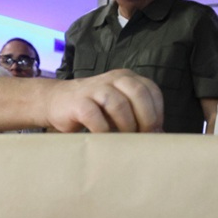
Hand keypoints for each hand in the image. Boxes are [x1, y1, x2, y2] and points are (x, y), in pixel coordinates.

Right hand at [47, 69, 162, 132]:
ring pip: (118, 103)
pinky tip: (105, 138)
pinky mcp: (78, 102)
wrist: (57, 101)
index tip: (154, 131)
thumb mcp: (119, 107)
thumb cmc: (95, 109)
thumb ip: (137, 115)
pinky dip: (103, 131)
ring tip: (124, 139)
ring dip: (126, 125)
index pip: (151, 90)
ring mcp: (94, 88)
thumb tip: (160, 136)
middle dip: (146, 118)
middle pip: (138, 93)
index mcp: (126, 78)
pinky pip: (95, 116)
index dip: (157, 112)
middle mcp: (113, 79)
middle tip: (143, 137)